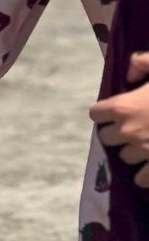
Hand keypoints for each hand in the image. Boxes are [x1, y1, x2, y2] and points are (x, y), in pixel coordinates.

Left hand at [90, 52, 148, 186]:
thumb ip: (141, 62)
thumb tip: (129, 75)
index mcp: (123, 106)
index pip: (96, 114)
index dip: (105, 112)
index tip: (116, 111)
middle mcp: (128, 131)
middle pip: (106, 138)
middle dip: (117, 132)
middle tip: (133, 127)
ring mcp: (143, 151)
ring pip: (125, 157)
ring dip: (133, 151)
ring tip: (147, 143)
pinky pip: (141, 178)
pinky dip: (144, 175)